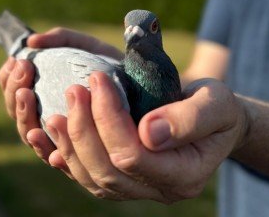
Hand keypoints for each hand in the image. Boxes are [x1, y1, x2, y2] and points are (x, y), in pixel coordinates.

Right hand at [0, 27, 122, 160]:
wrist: (149, 86)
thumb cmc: (115, 67)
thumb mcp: (88, 47)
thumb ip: (63, 39)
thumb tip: (31, 41)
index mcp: (50, 96)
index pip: (19, 94)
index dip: (10, 80)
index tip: (15, 61)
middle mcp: (54, 118)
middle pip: (21, 115)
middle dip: (13, 92)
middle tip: (22, 69)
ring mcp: (67, 138)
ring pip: (32, 134)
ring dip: (23, 114)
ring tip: (26, 92)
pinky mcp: (84, 155)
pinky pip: (57, 158)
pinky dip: (43, 145)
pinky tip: (38, 130)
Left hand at [34, 74, 247, 202]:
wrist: (212, 117)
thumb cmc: (216, 106)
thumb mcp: (215, 103)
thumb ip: (189, 118)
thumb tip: (148, 133)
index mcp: (184, 174)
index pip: (134, 154)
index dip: (109, 117)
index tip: (98, 79)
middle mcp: (159, 189)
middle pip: (108, 169)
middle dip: (84, 128)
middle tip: (74, 90)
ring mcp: (139, 188)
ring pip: (93, 178)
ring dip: (69, 144)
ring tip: (56, 112)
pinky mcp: (124, 178)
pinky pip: (89, 176)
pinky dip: (66, 157)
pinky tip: (52, 136)